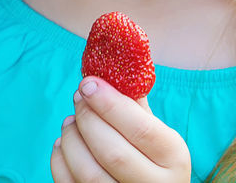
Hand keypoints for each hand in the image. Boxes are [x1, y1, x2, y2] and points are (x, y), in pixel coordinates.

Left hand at [51, 76, 191, 182]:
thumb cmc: (153, 160)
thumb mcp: (158, 134)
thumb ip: (136, 106)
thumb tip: (113, 63)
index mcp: (175, 159)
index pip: (142, 130)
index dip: (111, 105)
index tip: (89, 83)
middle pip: (113, 152)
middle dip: (88, 119)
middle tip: (78, 96)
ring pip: (89, 173)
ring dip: (72, 140)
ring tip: (70, 121)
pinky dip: (61, 162)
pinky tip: (63, 144)